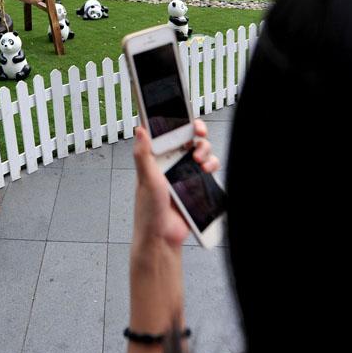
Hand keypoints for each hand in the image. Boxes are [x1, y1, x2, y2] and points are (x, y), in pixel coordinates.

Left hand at [131, 119, 219, 252]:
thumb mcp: (146, 179)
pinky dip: (211, 166)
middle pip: (188, 137)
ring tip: (199, 160)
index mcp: (156, 157)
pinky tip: (206, 171)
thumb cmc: (148, 210)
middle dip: (196, 132)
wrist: (163, 237)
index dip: (176, 120)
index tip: (183, 114)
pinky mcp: (196, 184)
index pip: (166, 132)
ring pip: (201, 151)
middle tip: (198, 133)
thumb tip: (140, 129)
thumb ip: (143, 154)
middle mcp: (170, 162)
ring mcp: (184, 172)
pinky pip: (208, 168)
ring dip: (204, 150)